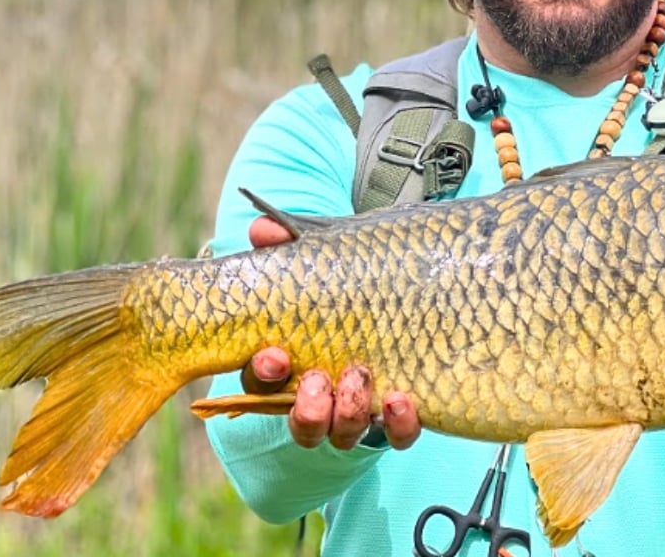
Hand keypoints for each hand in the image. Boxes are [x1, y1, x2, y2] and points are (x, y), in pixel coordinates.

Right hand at [240, 215, 422, 450]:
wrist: (403, 306)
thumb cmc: (343, 288)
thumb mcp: (318, 262)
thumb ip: (287, 244)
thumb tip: (262, 228)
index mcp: (288, 366)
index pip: (261, 380)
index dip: (263, 373)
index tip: (274, 355)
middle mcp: (319, 397)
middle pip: (302, 420)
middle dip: (307, 407)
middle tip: (319, 380)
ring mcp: (357, 411)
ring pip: (343, 433)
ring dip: (348, 413)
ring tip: (359, 380)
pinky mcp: (395, 419)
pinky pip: (395, 435)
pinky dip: (398, 424)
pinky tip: (402, 400)